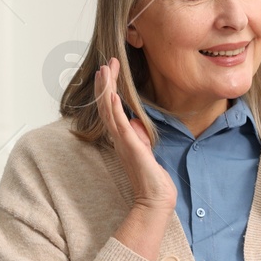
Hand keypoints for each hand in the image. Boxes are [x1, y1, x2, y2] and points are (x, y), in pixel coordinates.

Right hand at [96, 57, 175, 213]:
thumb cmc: (152, 177)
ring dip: (106, 90)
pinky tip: (111, 95)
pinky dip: (114, 109)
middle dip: (105, 83)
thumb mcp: (146, 150)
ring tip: (104, 71)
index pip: (111, 108)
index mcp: (121, 137)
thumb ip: (139, 135)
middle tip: (106, 63)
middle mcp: (118, 138)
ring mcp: (123, 142)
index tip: (110, 70)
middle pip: (105, 105)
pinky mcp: (131, 147)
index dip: (108, 88)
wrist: (155, 197)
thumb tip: (136, 121)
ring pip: (109, 111)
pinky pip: (120, 125)